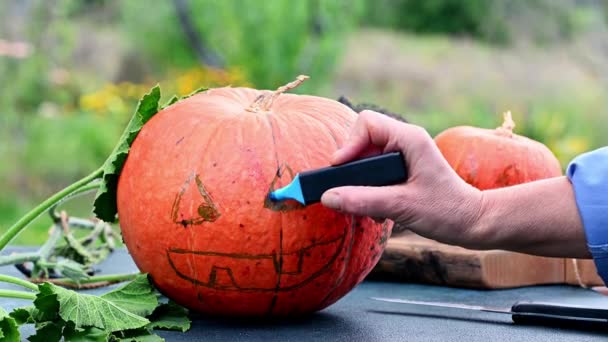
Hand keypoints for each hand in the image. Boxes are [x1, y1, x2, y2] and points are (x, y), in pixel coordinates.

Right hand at [321, 110, 483, 247]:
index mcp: (409, 139)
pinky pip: (373, 172)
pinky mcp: (402, 170)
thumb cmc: (446, 212)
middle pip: (361, 141)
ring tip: (371, 207)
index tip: (341, 171)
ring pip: (365, 159)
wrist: (473, 224)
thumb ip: (363, 200)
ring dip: (361, 184)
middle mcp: (405, 141)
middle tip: (353, 193)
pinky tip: (380, 210)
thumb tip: (327, 197)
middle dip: (353, 169)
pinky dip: (369, 190)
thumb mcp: (401, 207)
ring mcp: (403, 155)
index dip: (349, 145)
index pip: (366, 124)